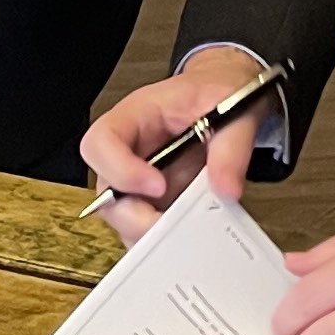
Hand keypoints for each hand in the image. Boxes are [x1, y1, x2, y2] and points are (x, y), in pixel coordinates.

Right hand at [77, 49, 276, 244]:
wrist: (230, 102)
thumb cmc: (218, 94)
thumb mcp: (233, 106)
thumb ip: (231, 147)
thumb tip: (226, 188)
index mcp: (136, 116)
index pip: (101, 141)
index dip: (120, 169)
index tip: (157, 185)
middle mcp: (129, 151)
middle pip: (106, 190)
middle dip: (134, 216)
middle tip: (171, 225)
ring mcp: (138, 180)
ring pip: (122, 217)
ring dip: (150, 232)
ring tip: (186, 234)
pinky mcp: (154, 202)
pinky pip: (146, 227)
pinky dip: (165, 239)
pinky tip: (191, 236)